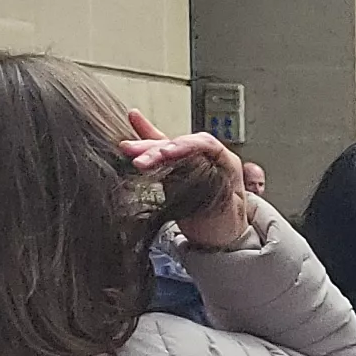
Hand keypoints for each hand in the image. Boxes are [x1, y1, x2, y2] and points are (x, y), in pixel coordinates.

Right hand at [120, 109, 262, 248]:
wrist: (220, 238)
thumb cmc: (227, 225)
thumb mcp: (229, 211)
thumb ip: (219, 190)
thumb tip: (207, 176)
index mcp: (226, 162)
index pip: (205, 145)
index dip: (185, 146)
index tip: (167, 153)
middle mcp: (207, 157)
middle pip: (181, 145)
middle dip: (158, 150)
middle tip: (140, 160)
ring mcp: (190, 161)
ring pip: (166, 147)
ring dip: (146, 147)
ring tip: (127, 148)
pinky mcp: (175, 169)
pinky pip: (161, 148)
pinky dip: (147, 134)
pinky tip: (134, 117)